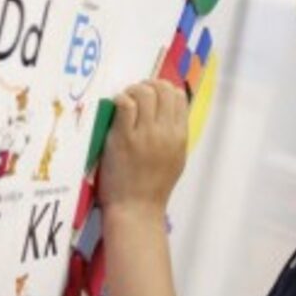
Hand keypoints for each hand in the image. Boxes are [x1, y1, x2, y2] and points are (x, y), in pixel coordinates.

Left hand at [100, 80, 188, 218]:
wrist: (136, 210)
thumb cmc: (153, 189)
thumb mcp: (176, 160)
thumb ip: (174, 136)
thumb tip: (169, 114)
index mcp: (180, 136)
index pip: (178, 96)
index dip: (163, 89)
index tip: (151, 96)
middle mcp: (166, 132)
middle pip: (162, 89)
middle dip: (147, 85)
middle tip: (135, 95)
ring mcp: (145, 135)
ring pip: (144, 92)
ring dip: (132, 91)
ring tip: (123, 102)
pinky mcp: (124, 138)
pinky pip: (125, 104)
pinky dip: (119, 100)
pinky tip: (114, 109)